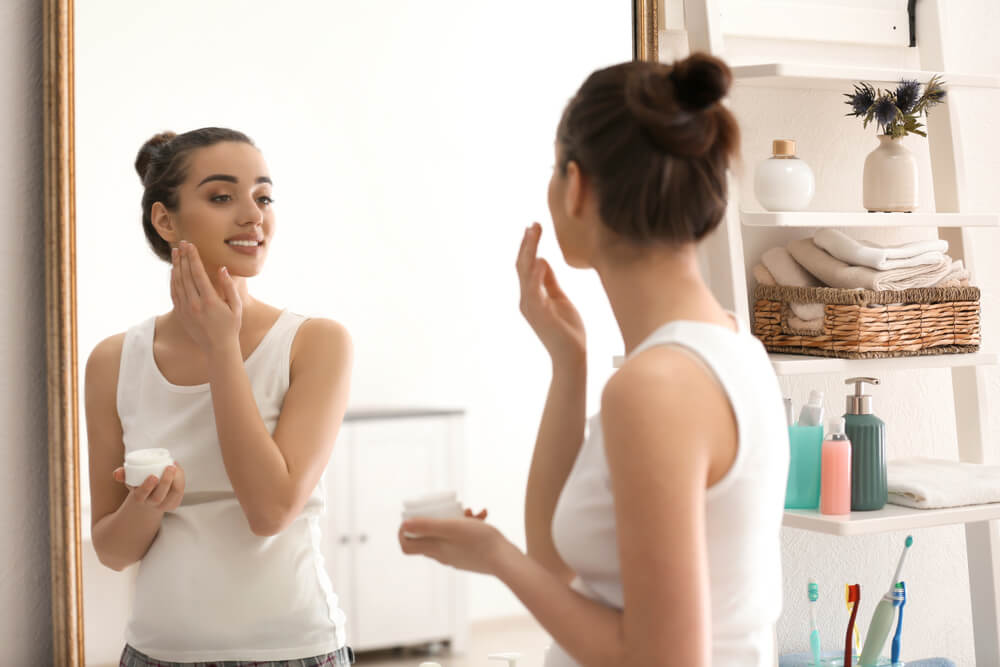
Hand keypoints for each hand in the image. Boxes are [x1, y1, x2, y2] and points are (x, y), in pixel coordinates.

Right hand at [113, 463, 185, 512]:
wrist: (148, 499)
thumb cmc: (139, 485)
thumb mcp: (131, 480)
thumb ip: (123, 475)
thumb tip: (117, 473)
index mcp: (139, 497)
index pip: (141, 494)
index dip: (147, 486)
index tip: (153, 476)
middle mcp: (151, 503)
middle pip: (158, 497)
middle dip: (165, 482)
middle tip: (170, 467)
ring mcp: (164, 505)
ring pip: (173, 495)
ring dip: (177, 481)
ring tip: (176, 467)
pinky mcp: (174, 503)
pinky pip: (180, 494)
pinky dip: (181, 482)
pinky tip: (179, 471)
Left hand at [171, 240, 241, 351]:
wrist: (218, 347)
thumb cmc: (231, 326)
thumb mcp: (236, 306)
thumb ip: (229, 286)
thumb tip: (222, 269)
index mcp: (209, 300)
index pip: (198, 273)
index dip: (193, 257)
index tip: (190, 245)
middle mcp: (194, 304)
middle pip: (185, 275)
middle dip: (183, 257)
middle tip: (181, 243)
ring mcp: (185, 309)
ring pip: (177, 282)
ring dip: (176, 266)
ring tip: (175, 253)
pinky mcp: (180, 313)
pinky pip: (174, 292)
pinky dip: (172, 279)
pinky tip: (174, 270)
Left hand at [398, 508, 514, 575]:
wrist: (505, 559)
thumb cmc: (478, 541)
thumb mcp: (451, 527)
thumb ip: (427, 526)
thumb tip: (403, 525)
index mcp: (435, 549)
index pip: (407, 547)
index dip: (403, 532)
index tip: (411, 517)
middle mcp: (442, 556)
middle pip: (427, 538)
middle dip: (434, 519)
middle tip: (445, 509)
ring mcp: (456, 557)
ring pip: (448, 535)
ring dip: (457, 519)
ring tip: (472, 511)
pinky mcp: (469, 557)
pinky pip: (462, 539)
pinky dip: (469, 526)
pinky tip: (482, 516)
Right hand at [516, 223, 585, 365]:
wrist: (571, 356)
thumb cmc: (568, 330)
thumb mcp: (559, 299)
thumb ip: (549, 281)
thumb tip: (543, 260)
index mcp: (531, 294)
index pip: (527, 265)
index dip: (529, 245)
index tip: (535, 226)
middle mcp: (526, 299)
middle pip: (522, 265)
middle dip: (527, 243)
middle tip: (533, 224)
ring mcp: (530, 307)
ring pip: (524, 274)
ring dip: (529, 252)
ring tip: (534, 233)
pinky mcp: (538, 315)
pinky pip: (534, 291)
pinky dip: (536, 275)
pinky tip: (541, 261)